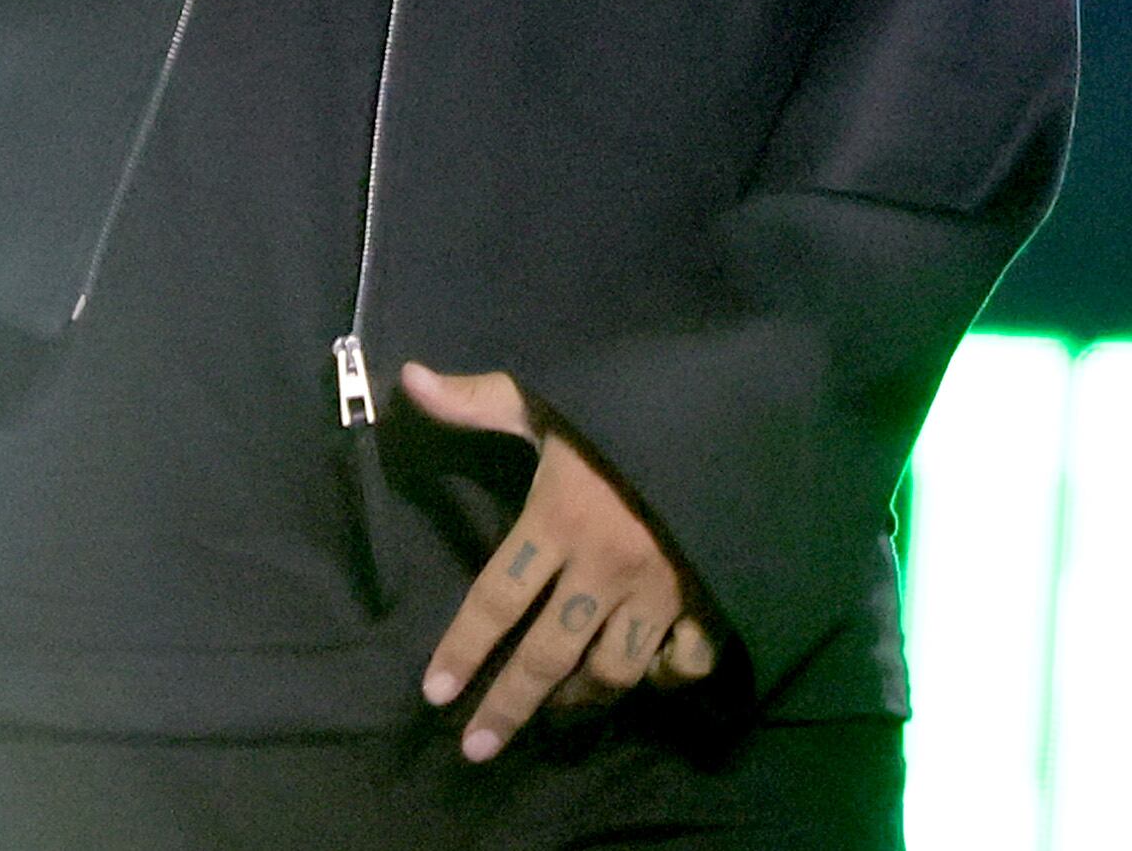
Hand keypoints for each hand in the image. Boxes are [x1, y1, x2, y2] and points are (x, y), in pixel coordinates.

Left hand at [405, 362, 721, 760]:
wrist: (724, 405)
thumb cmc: (625, 401)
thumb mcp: (548, 396)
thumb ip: (477, 400)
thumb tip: (407, 380)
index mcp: (559, 519)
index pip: (497, 600)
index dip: (462, 650)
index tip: (433, 695)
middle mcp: (605, 566)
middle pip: (547, 655)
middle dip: (508, 707)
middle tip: (476, 751)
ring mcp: (660, 588)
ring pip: (612, 671)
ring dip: (579, 701)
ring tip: (554, 716)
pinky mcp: (707, 596)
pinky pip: (684, 662)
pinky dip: (663, 678)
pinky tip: (643, 683)